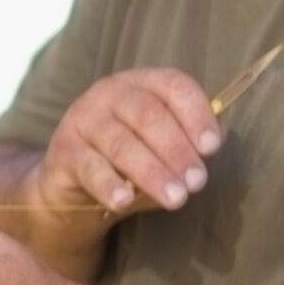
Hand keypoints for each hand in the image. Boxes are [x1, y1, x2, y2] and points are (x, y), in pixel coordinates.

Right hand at [37, 67, 222, 219]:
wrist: (76, 186)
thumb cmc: (131, 161)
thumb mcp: (164, 146)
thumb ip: (191, 140)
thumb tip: (219, 139)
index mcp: (141, 83)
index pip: (173, 86)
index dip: (196, 114)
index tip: (212, 147)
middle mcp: (109, 94)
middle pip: (147, 115)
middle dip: (177, 150)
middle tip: (197, 182)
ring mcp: (82, 120)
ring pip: (121, 143)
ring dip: (152, 172)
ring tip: (175, 198)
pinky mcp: (64, 152)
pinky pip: (90, 167)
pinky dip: (109, 185)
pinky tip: (125, 201)